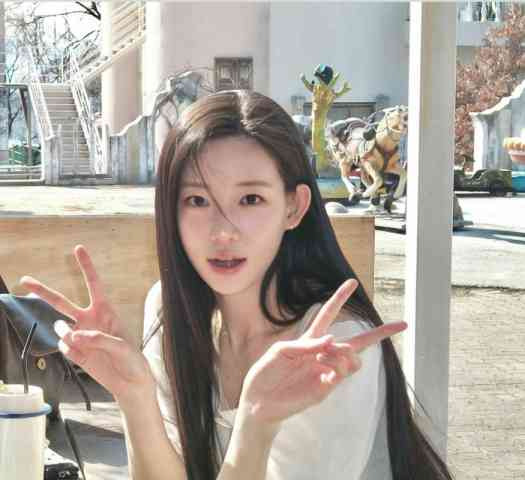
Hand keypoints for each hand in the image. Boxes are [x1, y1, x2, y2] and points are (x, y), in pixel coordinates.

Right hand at [20, 245, 153, 402]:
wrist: (129, 382)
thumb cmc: (132, 359)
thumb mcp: (123, 346)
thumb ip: (100, 338)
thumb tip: (76, 335)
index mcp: (105, 311)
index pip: (94, 284)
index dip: (86, 267)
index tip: (78, 248)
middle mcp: (89, 319)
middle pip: (61, 302)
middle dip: (43, 290)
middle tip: (24, 279)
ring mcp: (79, 335)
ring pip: (60, 327)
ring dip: (68, 333)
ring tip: (82, 342)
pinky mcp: (74, 352)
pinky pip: (64, 346)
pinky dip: (71, 350)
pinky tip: (84, 355)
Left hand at [239, 279, 406, 425]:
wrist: (260, 401)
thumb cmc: (266, 372)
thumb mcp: (280, 351)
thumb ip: (305, 345)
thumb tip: (332, 340)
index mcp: (310, 339)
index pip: (328, 314)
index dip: (339, 298)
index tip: (351, 283)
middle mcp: (323, 353)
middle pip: (357, 341)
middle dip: (380, 333)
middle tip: (402, 324)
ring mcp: (327, 371)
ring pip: (352, 357)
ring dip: (343, 352)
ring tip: (325, 355)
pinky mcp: (326, 388)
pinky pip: (342, 373)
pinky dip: (338, 365)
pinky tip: (324, 364)